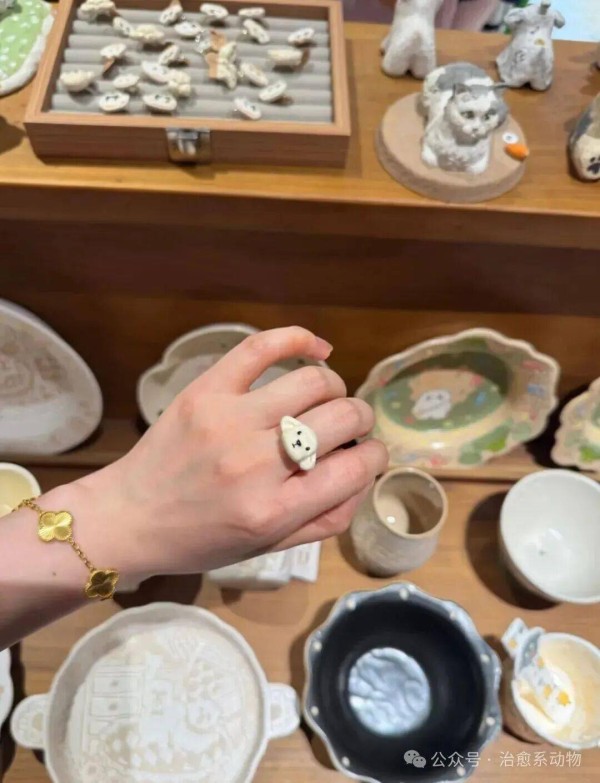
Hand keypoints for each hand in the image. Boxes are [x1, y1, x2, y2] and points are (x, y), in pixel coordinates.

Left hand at [77, 327, 387, 579]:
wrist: (129, 517)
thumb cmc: (201, 540)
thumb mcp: (267, 548)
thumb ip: (324, 520)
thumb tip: (362, 476)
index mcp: (275, 510)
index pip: (356, 468)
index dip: (375, 457)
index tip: (367, 455)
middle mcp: (257, 463)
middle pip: (342, 418)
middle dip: (361, 420)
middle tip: (349, 428)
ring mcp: (230, 420)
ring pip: (313, 382)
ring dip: (334, 388)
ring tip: (325, 400)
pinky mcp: (207, 390)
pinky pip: (262, 347)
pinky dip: (299, 340)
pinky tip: (317, 350)